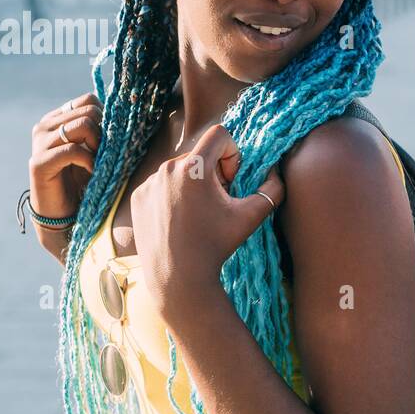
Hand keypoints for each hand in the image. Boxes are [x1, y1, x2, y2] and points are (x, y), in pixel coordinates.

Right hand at [28, 92, 100, 217]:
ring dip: (98, 145)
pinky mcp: (39, 162)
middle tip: (104, 154)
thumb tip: (123, 111)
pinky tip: (91, 172)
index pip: (88, 100)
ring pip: (83, 125)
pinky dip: (89, 162)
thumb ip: (101, 129)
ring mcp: (39, 142)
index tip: (108, 139)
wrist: (63, 212)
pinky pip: (73, 151)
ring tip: (98, 162)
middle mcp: (45, 126)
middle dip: (104, 132)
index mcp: (58, 119)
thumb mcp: (94, 149)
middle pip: (89, 111)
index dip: (105, 116)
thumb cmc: (83, 179)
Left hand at [130, 124, 284, 316]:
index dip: (232, 154)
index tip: (231, 181)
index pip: (219, 134)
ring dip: (194, 184)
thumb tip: (276, 172)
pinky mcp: (138, 196)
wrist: (178, 278)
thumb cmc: (216, 246)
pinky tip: (179, 221)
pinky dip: (174, 196)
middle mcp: (167, 168)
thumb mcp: (251, 216)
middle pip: (200, 154)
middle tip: (217, 203)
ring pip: (180, 170)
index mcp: (193, 167)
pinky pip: (162, 184)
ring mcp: (149, 182)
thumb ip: (272, 189)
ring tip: (198, 215)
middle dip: (214, 172)